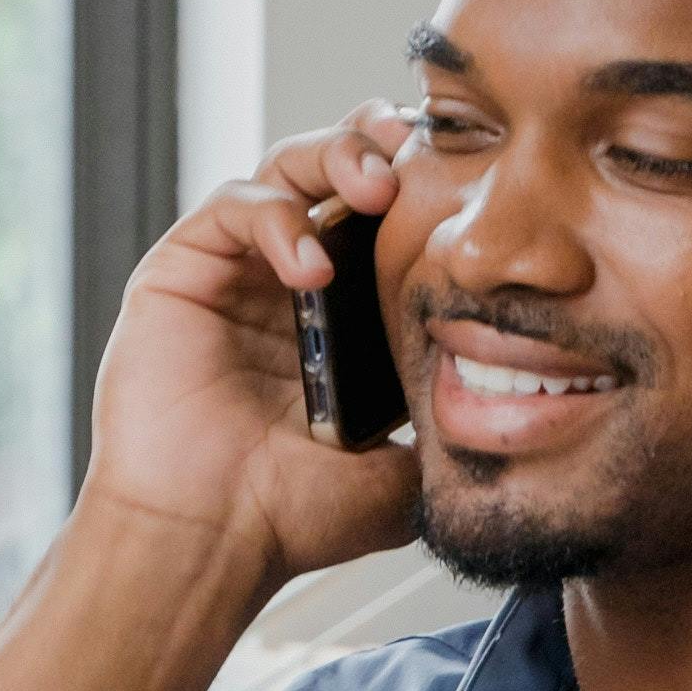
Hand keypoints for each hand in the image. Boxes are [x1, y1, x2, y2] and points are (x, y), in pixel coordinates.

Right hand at [83, 113, 429, 590]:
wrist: (209, 542)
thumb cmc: (290, 517)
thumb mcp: (402, 469)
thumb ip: (446, 427)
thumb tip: (511, 406)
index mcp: (339, 318)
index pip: (384, 221)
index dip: (423, 187)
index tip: (471, 178)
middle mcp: (286, 285)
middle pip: (336, 172)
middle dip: (380, 148)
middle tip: (417, 157)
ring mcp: (233, 275)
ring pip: (286, 169)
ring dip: (336, 158)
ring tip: (377, 187)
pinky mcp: (180, 273)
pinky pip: (233, 206)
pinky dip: (278, 219)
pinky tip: (310, 266)